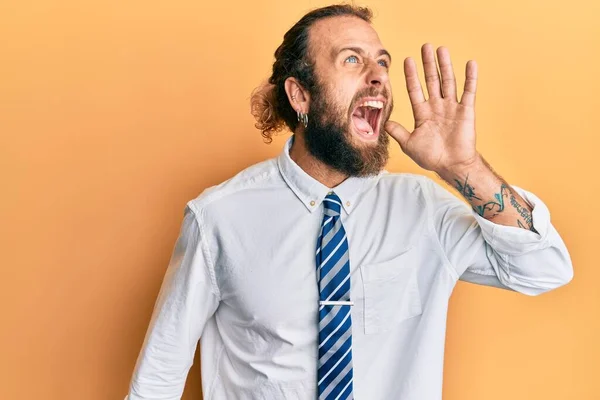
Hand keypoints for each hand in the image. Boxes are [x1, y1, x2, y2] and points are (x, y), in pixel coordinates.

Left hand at [385, 43, 478, 173]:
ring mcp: (451, 107)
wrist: (451, 165)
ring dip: (445, 66)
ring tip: (441, 49)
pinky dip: (470, 78)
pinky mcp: (466, 111)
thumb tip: (384, 123)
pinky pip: (468, 91)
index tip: (407, 60)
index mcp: (422, 113)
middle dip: (428, 64)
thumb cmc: (431, 157)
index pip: (415, 89)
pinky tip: (470, 63)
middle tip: (425, 46)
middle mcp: (437, 107)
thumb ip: (398, 132)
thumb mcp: (409, 144)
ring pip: (448, 82)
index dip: (411, 75)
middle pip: (431, 80)